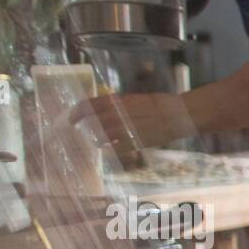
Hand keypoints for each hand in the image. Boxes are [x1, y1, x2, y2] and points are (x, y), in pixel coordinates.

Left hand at [69, 93, 196, 159]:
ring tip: (96, 141)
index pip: (87, 106)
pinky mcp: (133, 142)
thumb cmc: (157, 104)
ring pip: (100, 137)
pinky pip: (114, 149)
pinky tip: (109, 149)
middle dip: (82, 128)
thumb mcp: (133, 99)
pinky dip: (109, 149)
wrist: (177, 115)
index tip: (71, 119)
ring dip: (95, 140)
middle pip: (90, 123)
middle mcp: (116, 114)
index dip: (76, 113)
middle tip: (78, 132)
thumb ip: (116, 104)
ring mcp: (124, 130)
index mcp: (116, 101)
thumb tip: (101, 110)